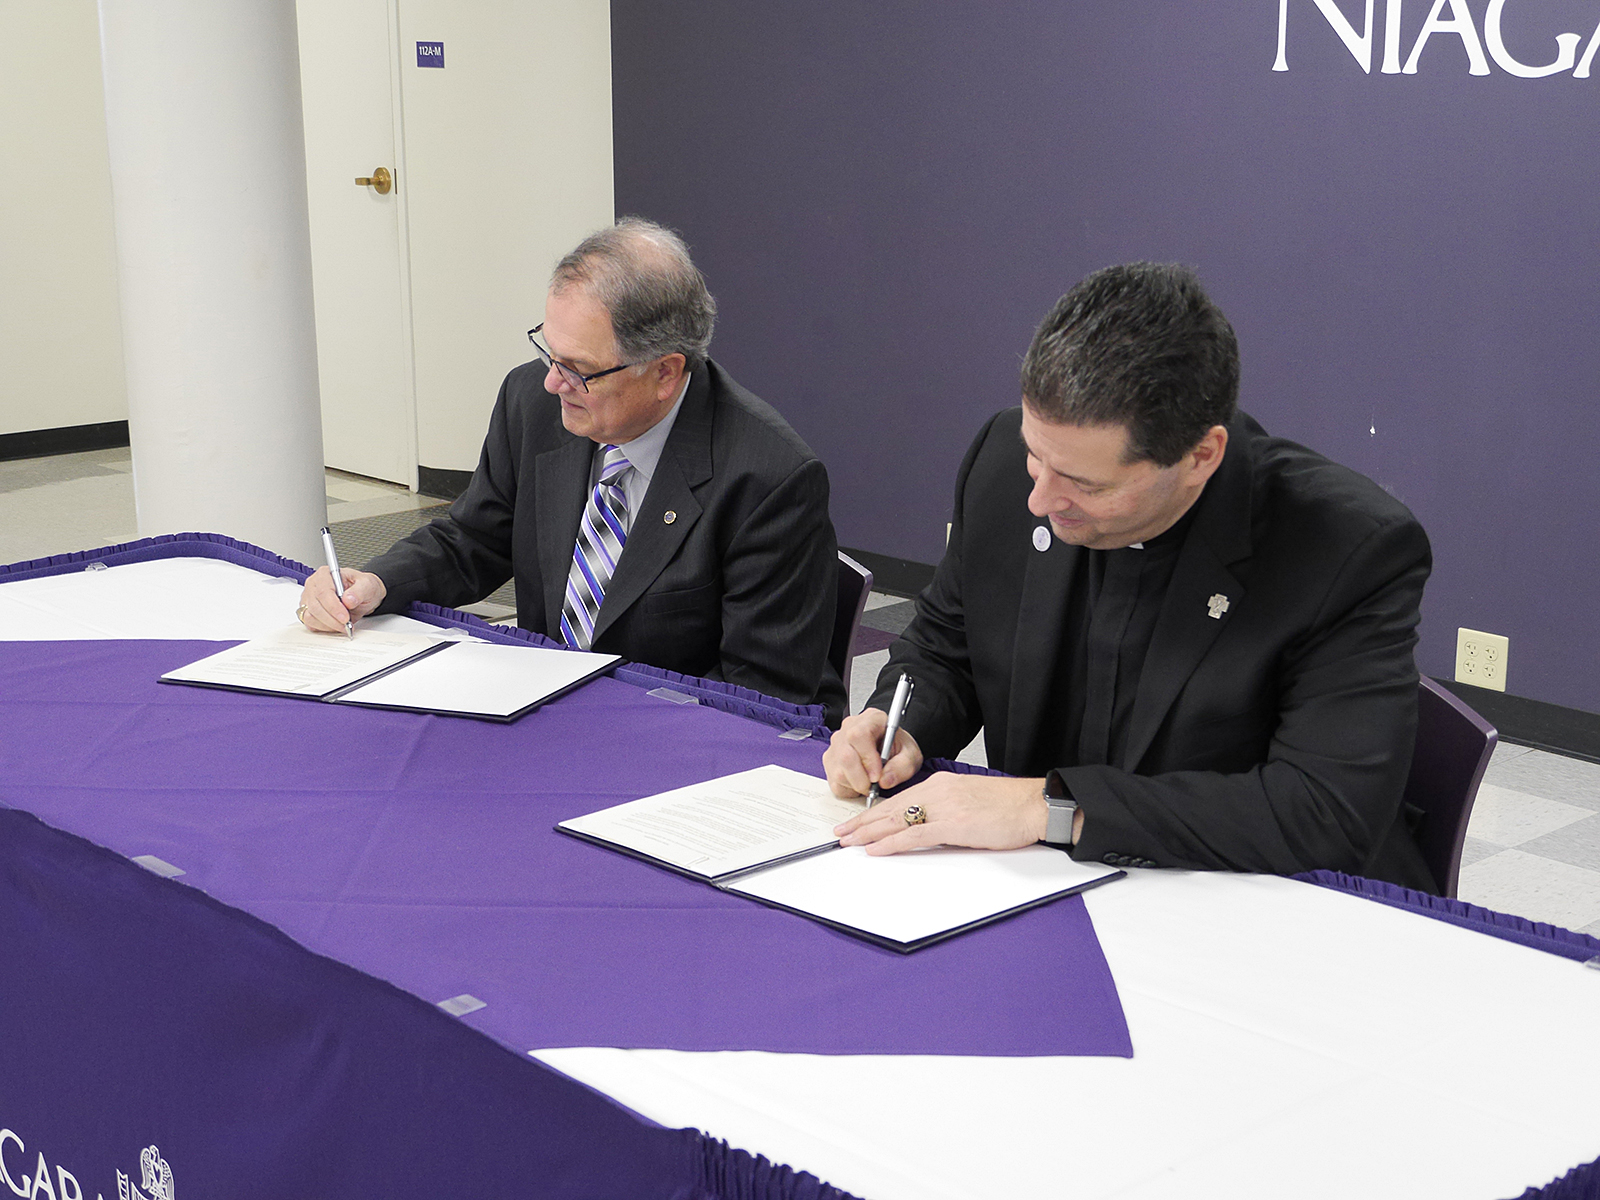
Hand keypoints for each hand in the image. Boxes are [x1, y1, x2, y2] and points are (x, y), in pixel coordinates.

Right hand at [297, 566, 384, 632]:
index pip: (323, 592)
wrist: (363, 595)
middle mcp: (314, 585)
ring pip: (310, 617)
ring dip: (328, 625)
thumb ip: (359, 591)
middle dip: (332, 619)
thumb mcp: (368, 585)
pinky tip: (336, 626)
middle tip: (347, 624)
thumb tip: (348, 599)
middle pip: (315, 606)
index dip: (333, 607)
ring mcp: (309, 599)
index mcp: (325, 574)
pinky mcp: (308, 611)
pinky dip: (323, 628)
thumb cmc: (363, 586)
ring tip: (344, 626)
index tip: (345, 617)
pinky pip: (310, 624)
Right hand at [823, 708, 923, 798]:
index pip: (859, 735)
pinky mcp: (830, 761)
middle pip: (845, 755)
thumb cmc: (899, 748)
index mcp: (871, 719)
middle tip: (874, 785)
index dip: (867, 758)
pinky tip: (860, 781)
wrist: (891, 750)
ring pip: (838, 771)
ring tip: (870, 782)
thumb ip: (902, 767)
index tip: (877, 775)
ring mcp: (836, 745)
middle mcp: (849, 729)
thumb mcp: (911, 755)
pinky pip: (834, 782)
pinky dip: (849, 789)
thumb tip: (885, 780)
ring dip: (856, 784)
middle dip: (861, 777)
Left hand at [833, 772, 1052, 855]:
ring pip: (897, 820)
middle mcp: (938, 791)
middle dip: (863, 822)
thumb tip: (925, 827)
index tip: (856, 822)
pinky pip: (915, 835)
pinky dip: (891, 843)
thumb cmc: (1007, 806)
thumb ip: (945, 810)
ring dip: (869, 832)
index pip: (898, 799)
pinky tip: (876, 849)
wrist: (1033, 805)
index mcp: (941, 784)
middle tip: (841, 833)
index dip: (874, 812)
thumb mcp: (968, 801)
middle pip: (891, 808)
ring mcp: (945, 807)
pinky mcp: (955, 825)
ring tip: (848, 841)